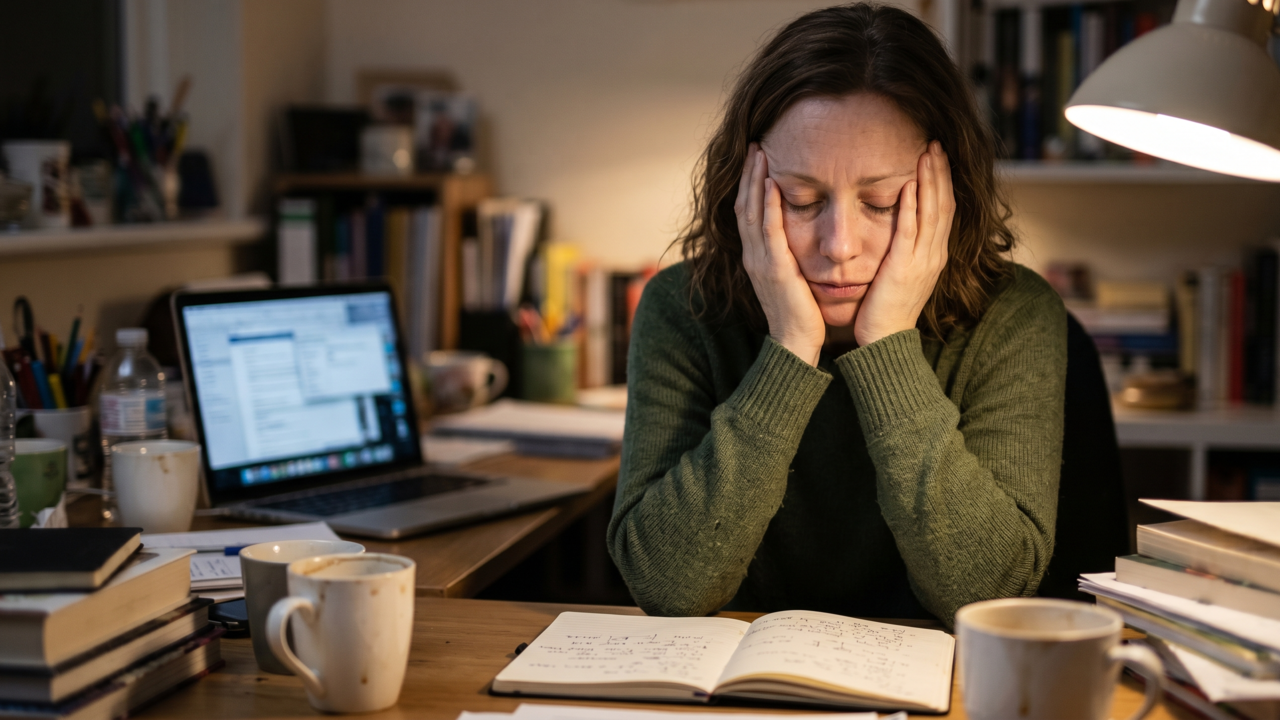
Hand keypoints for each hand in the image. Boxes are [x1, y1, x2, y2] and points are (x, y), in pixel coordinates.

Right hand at [736, 145, 825, 365]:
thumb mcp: (791, 278)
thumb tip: (798, 237)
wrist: (796, 344)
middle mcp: (753, 256)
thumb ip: (788, 256)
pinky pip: (768, 231)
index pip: (748, 212)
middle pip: (744, 205)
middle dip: (749, 174)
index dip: (750, 184)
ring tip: (760, 154)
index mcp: (757, 257)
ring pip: (751, 212)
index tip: (757, 159)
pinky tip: (771, 185)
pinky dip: (767, 206)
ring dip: (754, 181)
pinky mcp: (775, 269)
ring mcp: (761, 262)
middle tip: (755, 145)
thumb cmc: (799, 314)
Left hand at [853, 141, 953, 346]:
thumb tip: (901, 228)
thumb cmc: (886, 309)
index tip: (936, 155)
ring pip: (933, 213)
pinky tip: (908, 186)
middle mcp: (934, 254)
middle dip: (940, 172)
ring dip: (930, 180)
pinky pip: (911, 232)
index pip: (944, 209)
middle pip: (944, 204)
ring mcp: (923, 261)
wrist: (884, 341)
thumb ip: (904, 249)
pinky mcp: (904, 269)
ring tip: (926, 153)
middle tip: (935, 143)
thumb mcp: (901, 273)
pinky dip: (911, 208)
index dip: (942, 180)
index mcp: (934, 254)